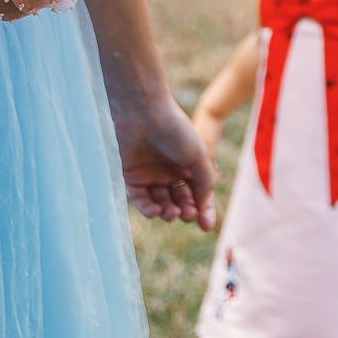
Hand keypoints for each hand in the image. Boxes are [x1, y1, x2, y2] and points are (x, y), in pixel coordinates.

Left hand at [116, 93, 219, 230]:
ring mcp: (150, 175)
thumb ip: (205, 181)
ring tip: (172, 211)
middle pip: (180, 201)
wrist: (144, 111)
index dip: (204, 211)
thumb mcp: (198, 155)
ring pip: (161, 203)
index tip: (206, 227)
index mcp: (188, 165)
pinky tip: (156, 211)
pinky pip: (141, 200)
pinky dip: (149, 209)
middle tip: (187, 213)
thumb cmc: (175, 129)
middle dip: (186, 211)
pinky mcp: (131, 176)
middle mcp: (169, 171)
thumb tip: (202, 205)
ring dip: (168, 212)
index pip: (198, 195)